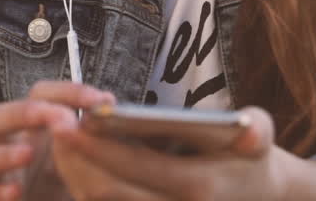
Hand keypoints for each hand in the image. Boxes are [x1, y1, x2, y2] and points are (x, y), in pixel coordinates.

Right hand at [0, 80, 115, 200]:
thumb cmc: (62, 182)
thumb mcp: (81, 158)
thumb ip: (87, 137)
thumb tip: (108, 108)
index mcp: (32, 129)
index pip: (39, 95)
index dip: (67, 91)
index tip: (101, 100)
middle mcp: (9, 147)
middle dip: (24, 112)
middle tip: (58, 117)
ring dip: (4, 154)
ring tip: (28, 155)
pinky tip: (15, 193)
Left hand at [49, 105, 292, 200]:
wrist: (257, 195)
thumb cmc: (250, 156)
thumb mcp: (260, 135)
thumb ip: (257, 129)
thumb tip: (250, 129)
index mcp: (199, 186)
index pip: (139, 167)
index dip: (101, 147)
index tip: (74, 122)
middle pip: (111, 191)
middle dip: (78, 160)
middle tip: (55, 128)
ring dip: (75, 175)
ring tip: (59, 142)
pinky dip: (87, 188)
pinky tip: (73, 165)